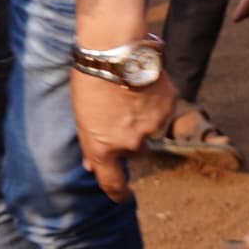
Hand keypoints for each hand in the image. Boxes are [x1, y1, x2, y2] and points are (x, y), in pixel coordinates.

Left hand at [68, 68, 180, 202]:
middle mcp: (130, 144)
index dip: (118, 194)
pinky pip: (163, 111)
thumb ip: (90, 143)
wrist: (114, 50)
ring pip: (151, 130)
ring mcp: (151, 127)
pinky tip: (144, 84)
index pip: (112, 182)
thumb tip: (91, 164)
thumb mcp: (81, 116)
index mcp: (103, 148)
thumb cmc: (90, 79)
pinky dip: (155, 102)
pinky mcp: (168, 107)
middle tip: (120, 114)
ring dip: (143, 118)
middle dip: (130, 138)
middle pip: (135, 151)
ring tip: (130, 93)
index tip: (123, 198)